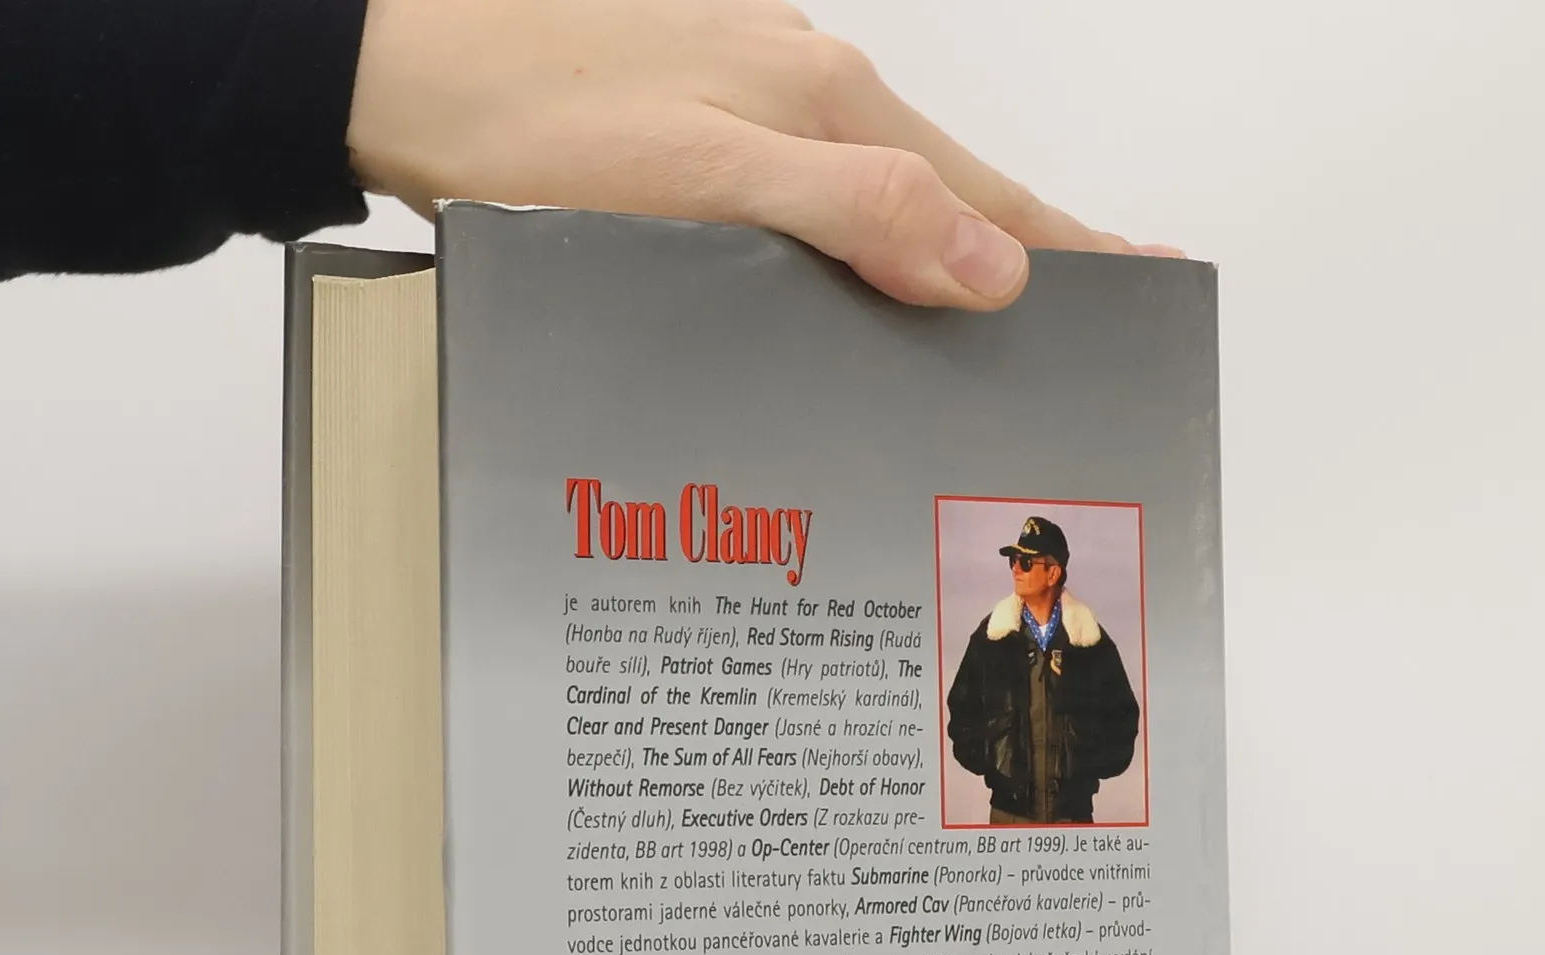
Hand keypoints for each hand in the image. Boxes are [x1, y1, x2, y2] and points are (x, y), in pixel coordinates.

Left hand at [346, 0, 1178, 311]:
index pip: (984, 197)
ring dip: (947, 235)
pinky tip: (863, 251)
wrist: (397, 70)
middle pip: (949, 183)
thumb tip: (988, 265)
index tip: (1147, 274)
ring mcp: (752, 93)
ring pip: (885, 179)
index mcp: (827, 107)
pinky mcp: (700, 112)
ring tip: (1000, 290)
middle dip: (1028, 246)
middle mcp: (802, 88)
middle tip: (1098, 293)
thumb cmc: (527, 121)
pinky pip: (821, 176)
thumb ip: (852, 215)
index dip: (1068, 246)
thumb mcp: (703, 179)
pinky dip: (866, 221)